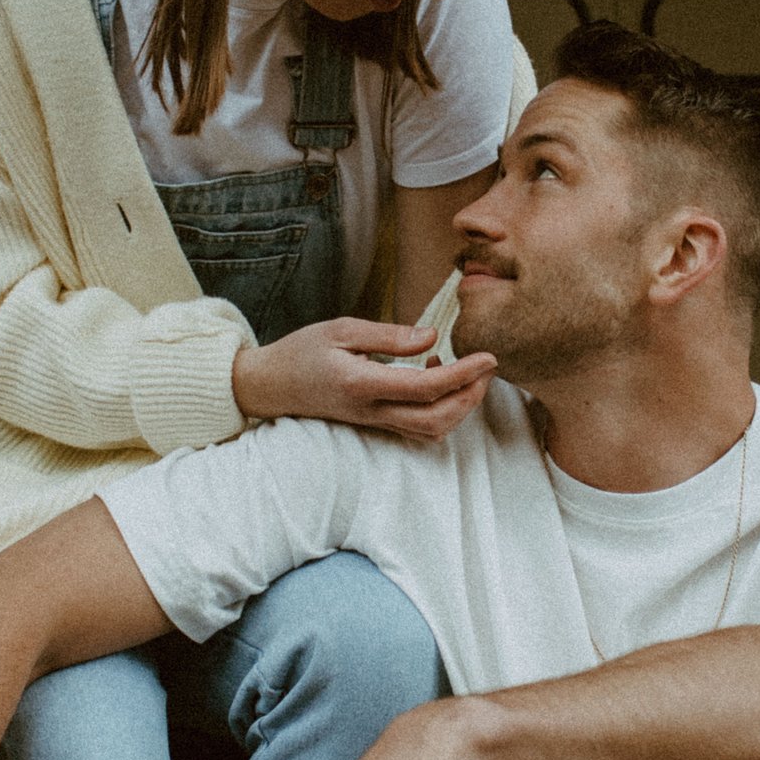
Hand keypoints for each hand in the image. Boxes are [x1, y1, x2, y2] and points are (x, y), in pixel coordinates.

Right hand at [232, 314, 492, 446]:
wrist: (271, 385)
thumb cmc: (303, 351)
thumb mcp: (341, 329)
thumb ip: (388, 335)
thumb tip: (431, 337)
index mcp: (362, 385)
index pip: (426, 388)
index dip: (464, 374)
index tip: (488, 356)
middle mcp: (371, 411)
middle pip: (436, 419)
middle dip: (471, 396)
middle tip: (487, 366)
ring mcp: (374, 423)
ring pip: (431, 430)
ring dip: (459, 406)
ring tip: (465, 370)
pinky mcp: (376, 424)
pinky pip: (418, 428)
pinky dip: (441, 410)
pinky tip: (436, 376)